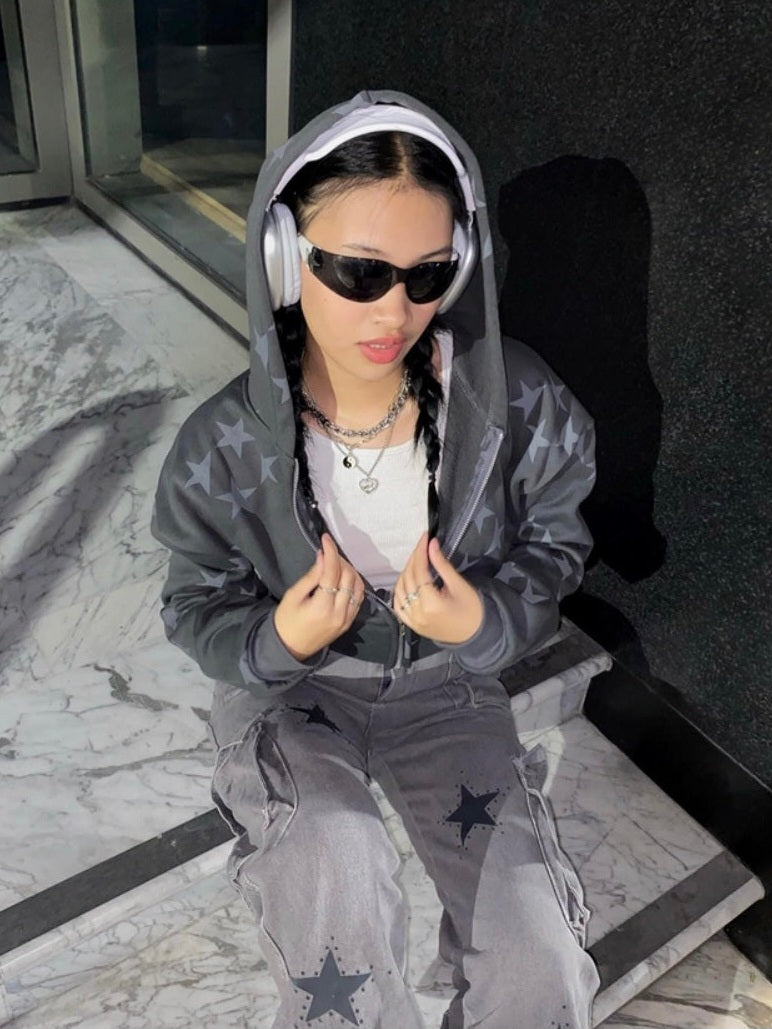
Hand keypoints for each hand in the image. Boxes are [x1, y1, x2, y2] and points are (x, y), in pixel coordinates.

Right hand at [274, 533, 364, 659]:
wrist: (290, 648)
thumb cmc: (286, 621)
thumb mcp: (293, 596)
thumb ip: (311, 577)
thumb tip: (323, 557)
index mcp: (322, 606)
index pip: (332, 571)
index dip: (331, 551)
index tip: (326, 538)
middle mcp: (339, 613)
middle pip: (348, 576)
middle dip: (340, 560)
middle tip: (328, 553)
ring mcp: (347, 619)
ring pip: (358, 586)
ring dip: (350, 570)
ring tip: (336, 564)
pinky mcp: (349, 622)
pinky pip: (359, 598)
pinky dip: (355, 584)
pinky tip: (344, 577)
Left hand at [393, 533, 482, 643]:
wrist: (475, 634)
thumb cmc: (472, 609)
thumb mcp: (459, 585)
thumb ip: (442, 565)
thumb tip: (431, 544)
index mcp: (431, 603)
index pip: (419, 571)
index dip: (420, 552)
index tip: (425, 537)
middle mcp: (417, 613)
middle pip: (408, 578)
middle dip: (414, 558)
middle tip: (422, 545)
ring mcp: (412, 621)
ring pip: (399, 590)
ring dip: (406, 572)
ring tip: (417, 560)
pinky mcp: (411, 625)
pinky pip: (398, 604)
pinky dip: (399, 589)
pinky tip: (406, 579)